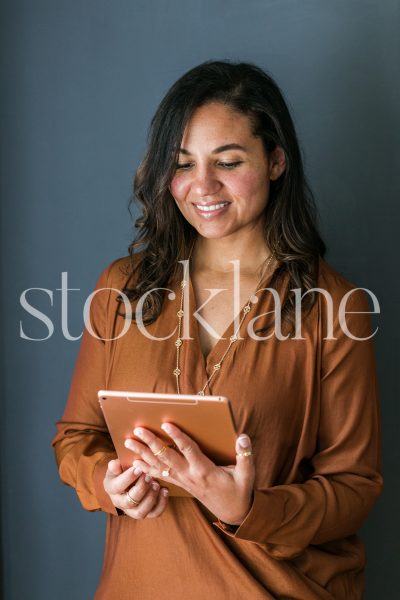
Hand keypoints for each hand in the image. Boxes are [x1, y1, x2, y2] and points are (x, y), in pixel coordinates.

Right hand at [103, 458, 168, 518]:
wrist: (129, 479)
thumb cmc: (123, 470)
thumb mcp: (118, 466)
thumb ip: (116, 465)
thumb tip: (114, 464)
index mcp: (111, 489)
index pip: (117, 487)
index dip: (128, 478)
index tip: (139, 468)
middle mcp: (120, 503)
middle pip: (129, 502)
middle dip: (141, 489)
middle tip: (148, 476)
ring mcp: (132, 510)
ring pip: (141, 512)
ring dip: (150, 498)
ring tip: (156, 484)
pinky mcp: (145, 512)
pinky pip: (154, 513)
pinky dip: (161, 504)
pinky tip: (164, 490)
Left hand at [124, 423, 254, 525]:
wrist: (233, 513)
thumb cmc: (239, 491)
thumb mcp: (247, 475)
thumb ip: (245, 455)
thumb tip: (243, 436)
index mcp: (204, 470)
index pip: (188, 450)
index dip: (177, 437)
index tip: (166, 423)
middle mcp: (190, 475)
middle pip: (167, 457)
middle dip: (151, 443)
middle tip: (138, 430)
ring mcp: (183, 481)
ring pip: (159, 466)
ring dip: (143, 454)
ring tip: (129, 442)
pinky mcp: (181, 484)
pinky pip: (160, 475)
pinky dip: (147, 468)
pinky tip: (135, 461)